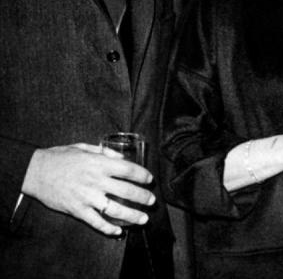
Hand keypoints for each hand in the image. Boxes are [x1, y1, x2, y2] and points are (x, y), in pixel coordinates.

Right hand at [21, 144, 155, 235]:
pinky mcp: (77, 210)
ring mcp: (87, 197)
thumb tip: (122, 157)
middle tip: (152, 201)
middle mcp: (96, 181)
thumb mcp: (84, 147)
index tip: (149, 179)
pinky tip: (118, 231)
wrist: (34, 172)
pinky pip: (96, 222)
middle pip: (127, 190)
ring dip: (133, 215)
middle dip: (143, 197)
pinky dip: (108, 228)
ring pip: (116, 209)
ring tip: (143, 219)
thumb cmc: (60, 157)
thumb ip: (104, 152)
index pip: (129, 170)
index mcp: (99, 164)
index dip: (143, 175)